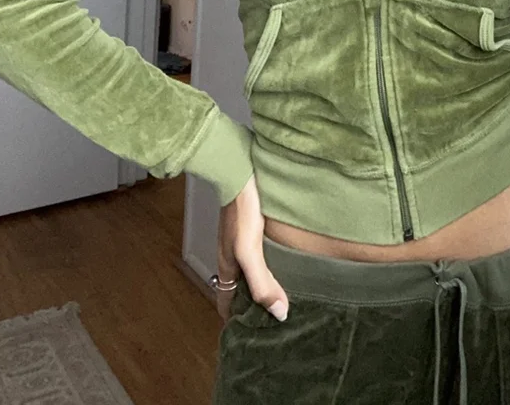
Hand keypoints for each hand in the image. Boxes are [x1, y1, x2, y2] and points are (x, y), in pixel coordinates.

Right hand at [214, 174, 289, 323]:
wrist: (239, 174)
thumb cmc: (241, 211)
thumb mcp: (250, 250)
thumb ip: (262, 281)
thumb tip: (279, 312)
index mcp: (227, 265)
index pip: (226, 300)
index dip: (234, 318)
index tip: (248, 334)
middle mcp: (231, 255)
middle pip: (238, 286)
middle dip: (249, 303)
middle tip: (272, 316)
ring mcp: (239, 239)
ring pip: (248, 269)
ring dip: (260, 282)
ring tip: (281, 291)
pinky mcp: (250, 225)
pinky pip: (257, 251)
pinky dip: (267, 262)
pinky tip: (283, 258)